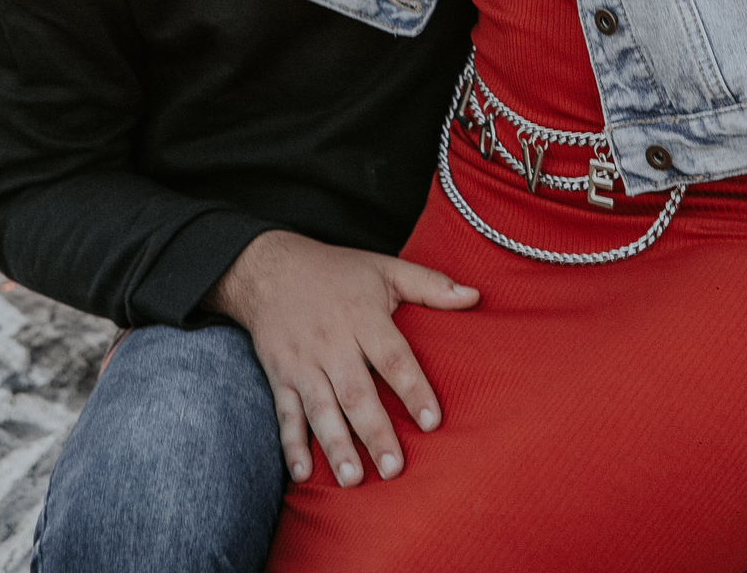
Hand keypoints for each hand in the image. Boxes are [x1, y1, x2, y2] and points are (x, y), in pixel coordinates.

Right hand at [206, 230, 478, 484]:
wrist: (271, 267)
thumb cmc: (337, 271)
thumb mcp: (384, 268)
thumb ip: (430, 284)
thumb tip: (475, 297)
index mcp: (362, 316)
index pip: (392, 356)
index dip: (412, 388)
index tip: (432, 422)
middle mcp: (331, 341)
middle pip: (355, 390)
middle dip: (374, 431)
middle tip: (394, 469)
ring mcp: (302, 361)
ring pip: (319, 407)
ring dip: (335, 443)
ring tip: (353, 479)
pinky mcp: (280, 375)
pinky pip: (285, 413)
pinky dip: (291, 444)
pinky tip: (303, 474)